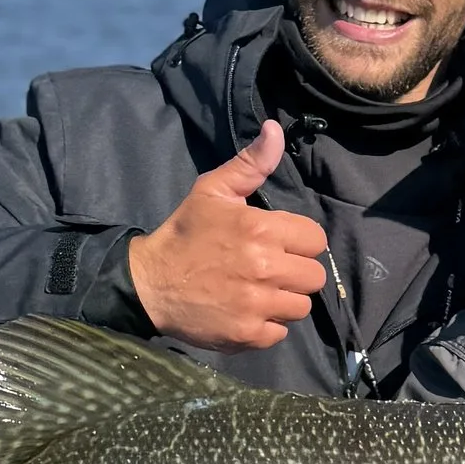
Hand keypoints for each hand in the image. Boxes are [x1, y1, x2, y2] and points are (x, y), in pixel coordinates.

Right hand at [125, 122, 328, 349]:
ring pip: (301, 306)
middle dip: (295, 271)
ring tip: (257, 291)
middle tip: (268, 269)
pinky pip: (280, 332)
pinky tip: (246, 311)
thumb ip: (250, 164)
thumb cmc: (185, 233)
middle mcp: (264, 268)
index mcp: (261, 230)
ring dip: (284, 300)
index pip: (315, 240)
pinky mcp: (247, 334)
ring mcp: (256, 305)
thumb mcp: (213, 190)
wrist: (149, 282)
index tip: (277, 243)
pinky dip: (267, 326)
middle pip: (314, 276)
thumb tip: (275, 129)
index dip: (298, 241)